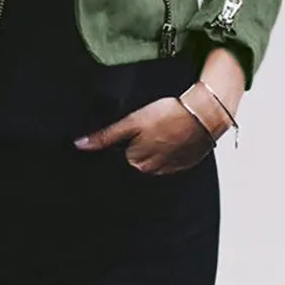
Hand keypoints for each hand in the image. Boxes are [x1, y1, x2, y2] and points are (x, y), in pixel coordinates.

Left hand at [73, 96, 213, 174]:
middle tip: (144, 129)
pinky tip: (171, 137)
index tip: (128, 135)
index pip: (119, 159)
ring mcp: (171, 168)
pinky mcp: (186, 162)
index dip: (121, 145)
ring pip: (153, 161)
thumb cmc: (168, 115)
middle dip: (136, 147)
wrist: (204, 113)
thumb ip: (106, 136)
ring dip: (153, 150)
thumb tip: (79, 145)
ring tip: (158, 131)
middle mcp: (153, 170)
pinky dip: (169, 151)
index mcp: (138, 163)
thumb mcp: (132, 122)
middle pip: (135, 161)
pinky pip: (171, 160)